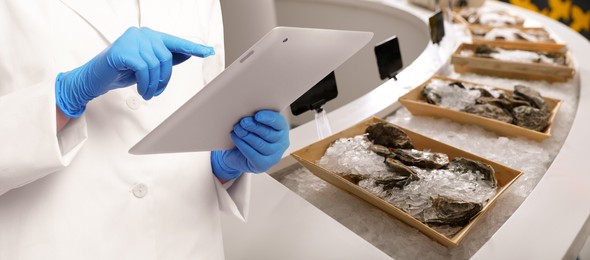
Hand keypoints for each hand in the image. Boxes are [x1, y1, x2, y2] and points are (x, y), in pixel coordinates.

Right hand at [55, 27, 214, 117]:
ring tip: (147, 93)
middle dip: (165, 78)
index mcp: (149, 36)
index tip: (208, 51)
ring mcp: (131, 40)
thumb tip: (188, 54)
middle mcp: (141, 33)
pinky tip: (142, 91)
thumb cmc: (121, 72)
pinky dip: (146, 84)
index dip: (192, 47)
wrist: (94, 79)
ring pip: (156, 65)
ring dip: (154, 84)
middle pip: (167, 57)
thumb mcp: (148, 66)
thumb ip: (165, 59)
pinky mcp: (123, 50)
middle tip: (156, 91)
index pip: (175, 41)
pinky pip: (144, 69)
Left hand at [211, 110, 289, 180]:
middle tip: (243, 121)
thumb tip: (248, 112)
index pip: (279, 123)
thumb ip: (256, 118)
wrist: (240, 154)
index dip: (269, 118)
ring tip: (237, 128)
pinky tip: (235, 137)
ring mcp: (274, 156)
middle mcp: (282, 143)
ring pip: (260, 144)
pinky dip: (242, 144)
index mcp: (282, 129)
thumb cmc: (251, 134)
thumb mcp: (256, 123)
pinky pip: (252, 154)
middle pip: (269, 134)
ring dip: (247, 135)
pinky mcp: (263, 165)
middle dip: (255, 127)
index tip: (257, 115)